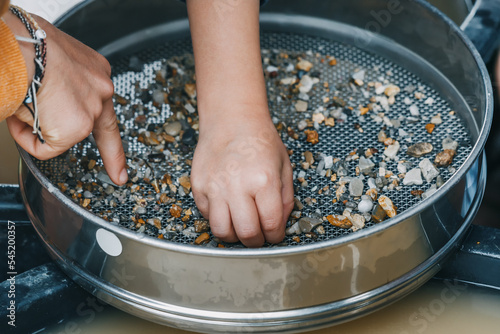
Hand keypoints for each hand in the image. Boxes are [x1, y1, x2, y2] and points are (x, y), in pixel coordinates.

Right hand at [4, 13, 126, 184]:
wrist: (18, 45)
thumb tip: (46, 104)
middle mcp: (101, 90)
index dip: (113, 133)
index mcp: (94, 72)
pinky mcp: (77, 128)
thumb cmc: (23, 45)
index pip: (106, 106)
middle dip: (112, 156)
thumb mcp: (52, 60)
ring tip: (21, 101)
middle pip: (103, 129)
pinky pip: (45, 148)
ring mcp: (91, 110)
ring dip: (36, 125)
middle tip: (119, 176)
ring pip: (61, 135)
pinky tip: (19, 115)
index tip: (123, 160)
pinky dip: (26, 137)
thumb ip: (61, 86)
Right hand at [191, 108, 293, 246]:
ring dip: (235, 236)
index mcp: (264, 181)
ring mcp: (214, 187)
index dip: (276, 236)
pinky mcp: (199, 187)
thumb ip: (285, 200)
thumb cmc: (260, 141)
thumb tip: (279, 225)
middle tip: (260, 236)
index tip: (275, 235)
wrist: (231, 120)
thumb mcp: (284, 167)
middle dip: (256, 241)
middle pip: (246, 234)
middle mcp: (237, 186)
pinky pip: (208, 217)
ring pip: (222, 231)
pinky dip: (220, 219)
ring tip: (242, 226)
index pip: (271, 225)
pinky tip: (228, 209)